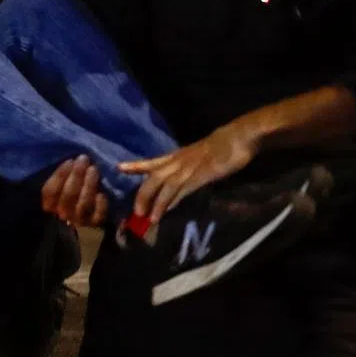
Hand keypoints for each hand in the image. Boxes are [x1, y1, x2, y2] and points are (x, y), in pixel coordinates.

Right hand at [41, 155, 108, 226]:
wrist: (87, 214)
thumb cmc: (71, 189)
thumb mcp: (63, 182)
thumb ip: (63, 174)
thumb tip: (71, 160)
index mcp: (50, 204)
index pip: (50, 191)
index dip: (59, 175)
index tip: (70, 161)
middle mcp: (63, 213)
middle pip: (68, 195)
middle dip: (77, 175)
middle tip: (84, 160)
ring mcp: (79, 220)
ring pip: (83, 204)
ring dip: (89, 185)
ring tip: (93, 169)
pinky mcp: (94, 224)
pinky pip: (97, 215)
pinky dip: (100, 204)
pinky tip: (101, 193)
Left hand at [120, 124, 256, 222]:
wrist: (236, 139)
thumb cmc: (221, 147)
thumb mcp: (199, 156)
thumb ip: (188, 167)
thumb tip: (180, 182)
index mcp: (177, 156)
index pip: (151, 161)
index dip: (135, 165)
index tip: (119, 168)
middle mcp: (177, 162)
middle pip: (153, 177)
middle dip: (142, 195)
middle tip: (135, 211)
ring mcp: (186, 169)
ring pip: (163, 186)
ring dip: (154, 203)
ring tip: (146, 217)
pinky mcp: (198, 176)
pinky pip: (179, 191)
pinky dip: (170, 202)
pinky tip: (163, 212)